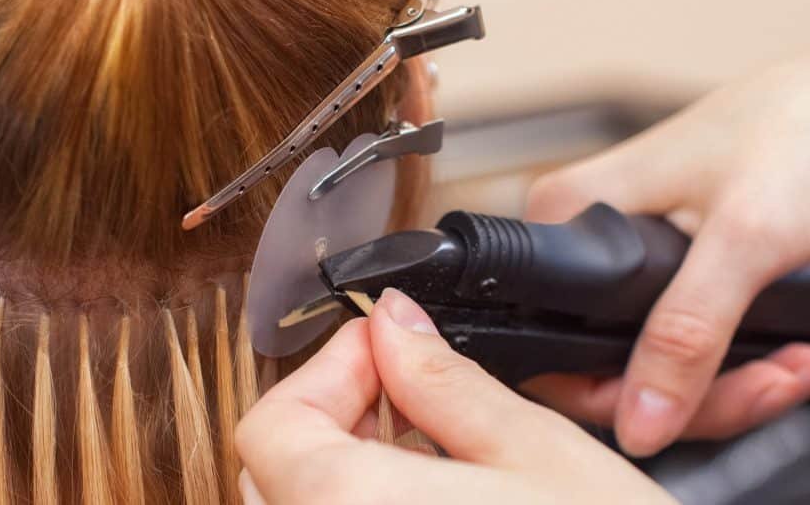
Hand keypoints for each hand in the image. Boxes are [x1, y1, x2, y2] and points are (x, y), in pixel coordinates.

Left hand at [236, 289, 675, 503]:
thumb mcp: (537, 453)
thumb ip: (445, 381)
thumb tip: (395, 323)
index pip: (272, 426)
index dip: (328, 368)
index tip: (383, 346)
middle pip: (272, 472)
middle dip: (333, 411)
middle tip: (401, 385)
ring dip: (340, 465)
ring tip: (420, 442)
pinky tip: (425, 496)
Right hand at [524, 32, 809, 455]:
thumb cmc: (795, 136)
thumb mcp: (742, 241)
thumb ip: (685, 335)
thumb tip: (638, 421)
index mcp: (565, 214)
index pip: (550, 342)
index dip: (613, 393)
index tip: (684, 406)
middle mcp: (584, 238)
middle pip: (604, 366)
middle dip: (694, 397)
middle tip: (766, 383)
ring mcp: (626, 262)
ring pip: (650, 368)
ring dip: (729, 386)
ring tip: (791, 365)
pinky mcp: (670, 277)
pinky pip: (682, 351)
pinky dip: (737, 369)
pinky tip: (784, 354)